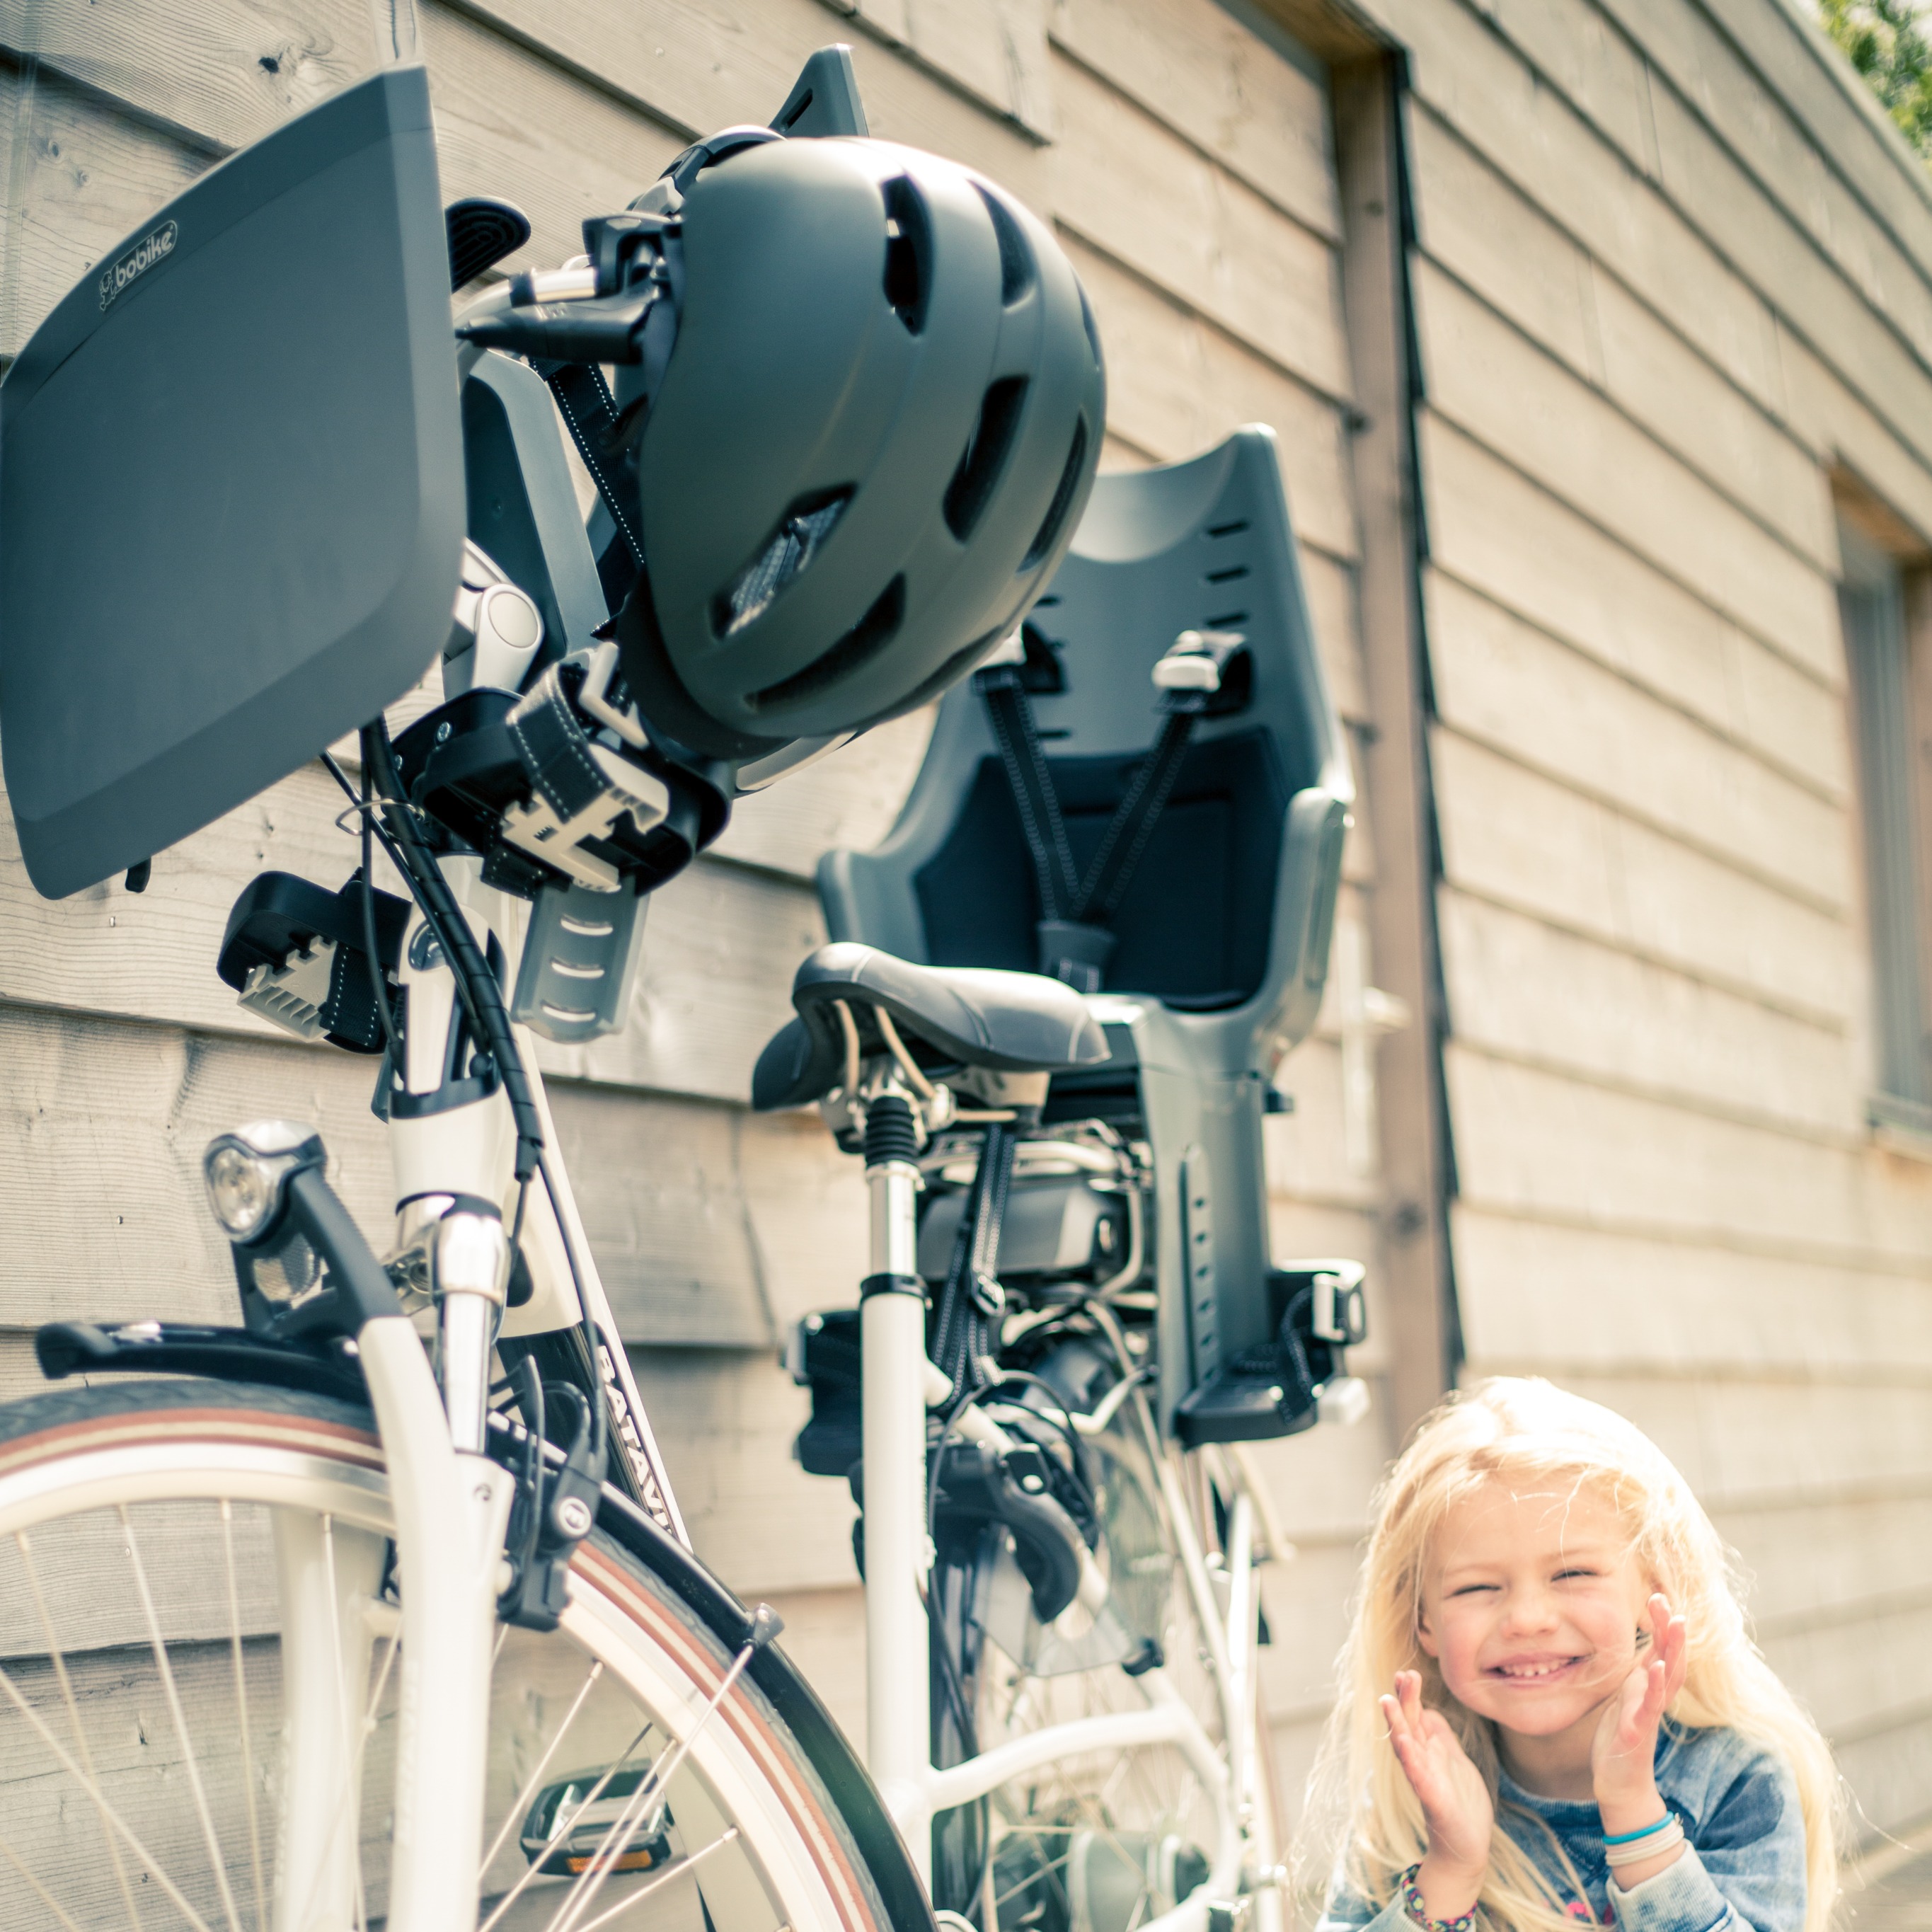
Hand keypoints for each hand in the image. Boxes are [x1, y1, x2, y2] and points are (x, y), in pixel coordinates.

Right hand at [1382, 1670, 1492, 1917]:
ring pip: (1406, 1745)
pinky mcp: (1432, 1798)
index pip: (1416, 1716)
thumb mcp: (1454, 1758)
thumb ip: (1440, 1734)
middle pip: (1409, 1724)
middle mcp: (1423, 1761)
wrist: (1467, 1844)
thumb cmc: (1461, 1801)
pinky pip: (1417, 1775)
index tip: (1407, 1672)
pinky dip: (1409, 1757)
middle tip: (1402, 1674)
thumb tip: (1428, 1708)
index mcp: (1429, 1750)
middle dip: (1405, 1700)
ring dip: (1397, 1723)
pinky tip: (1404, 1742)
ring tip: (1388, 1701)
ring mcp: (1425, 1778)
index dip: (1410, 1695)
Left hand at [1592, 1594, 1687, 1835]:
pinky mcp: (1637, 1733)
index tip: (1658, 1596)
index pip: (1661, 1652)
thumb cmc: (1622, 1737)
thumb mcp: (1627, 1698)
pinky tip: (1652, 1669)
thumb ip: (1637, 1675)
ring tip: (1675, 1627)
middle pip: (1670, 1662)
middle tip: (1674, 1606)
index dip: (1663, 1626)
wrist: (1619, 1784)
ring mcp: (1648, 1716)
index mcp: (1648, 1689)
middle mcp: (1653, 1700)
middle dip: (1673, 1634)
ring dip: (1671, 1653)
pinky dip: (1652, 1687)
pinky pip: (1647, 1707)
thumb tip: (1644, 1649)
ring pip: (1665, 1681)